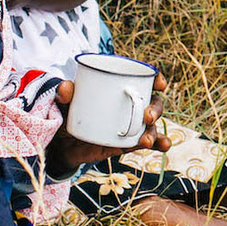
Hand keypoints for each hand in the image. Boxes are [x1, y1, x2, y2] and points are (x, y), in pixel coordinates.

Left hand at [45, 73, 170, 173]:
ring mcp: (130, 126)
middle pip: (152, 103)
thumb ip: (63, 94)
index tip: (159, 83)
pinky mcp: (127, 144)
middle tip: (146, 116)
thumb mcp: (63, 103)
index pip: (141, 80)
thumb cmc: (66, 114)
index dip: (154, 79)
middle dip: (155, 109)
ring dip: (155, 132)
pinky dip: (158, 144)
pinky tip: (165, 146)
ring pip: (151, 126)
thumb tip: (66, 87)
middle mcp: (129, 106)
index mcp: (117, 90)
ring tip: (146, 140)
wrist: (61, 143)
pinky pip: (146, 143)